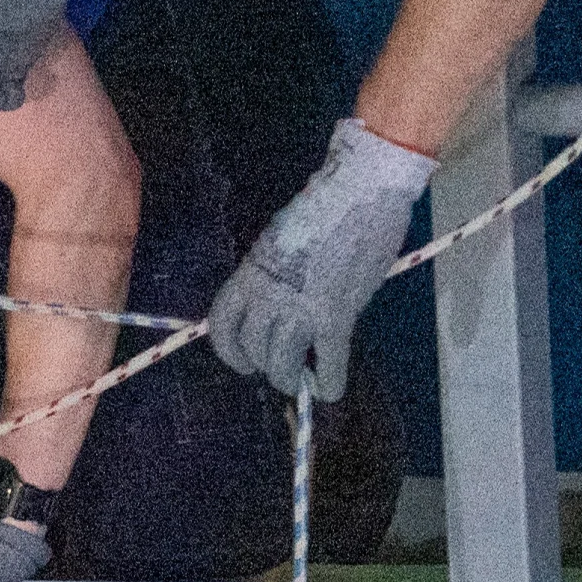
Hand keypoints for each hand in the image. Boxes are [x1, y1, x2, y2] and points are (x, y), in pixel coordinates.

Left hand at [211, 117, 430, 403]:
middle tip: (280, 368)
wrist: (360, 191)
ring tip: (301, 380)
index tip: (242, 362)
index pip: (222, 327)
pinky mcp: (336, 318)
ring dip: (291, 378)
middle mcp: (266, 298)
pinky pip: (327, 363)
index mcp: (248, 276)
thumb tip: (272, 308)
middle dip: (265, 365)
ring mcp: (300, 310)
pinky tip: (330, 390)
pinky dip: (329, 382)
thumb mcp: (276, 243)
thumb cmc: (322, 209)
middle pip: (254, 350)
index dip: (229, 351)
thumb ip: (269, 277)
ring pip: (283, 364)